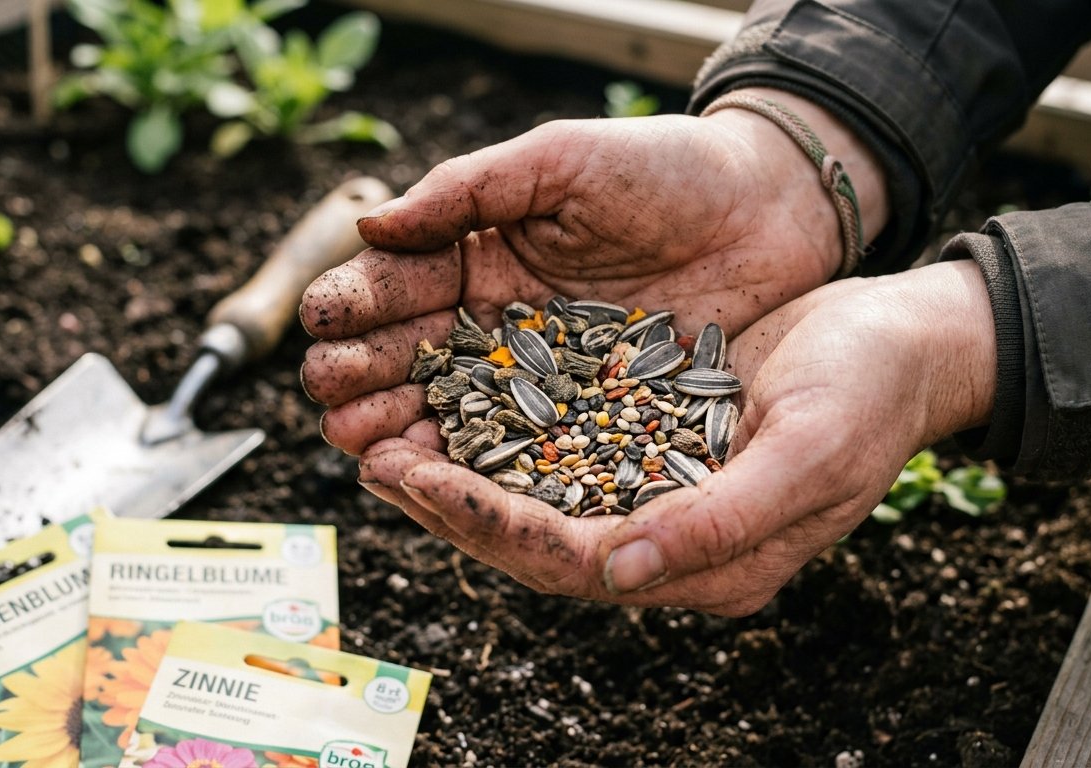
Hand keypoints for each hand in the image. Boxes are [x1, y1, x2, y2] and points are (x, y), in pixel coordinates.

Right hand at [300, 89, 887, 449]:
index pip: (394, 286)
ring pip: (453, 409)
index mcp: (475, 252)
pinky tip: (438, 474)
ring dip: (402, 430)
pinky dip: (477, 461)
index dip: (353, 307)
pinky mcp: (588, 413)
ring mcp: (540, 372)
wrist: (767, 209)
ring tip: (366, 447)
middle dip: (360, 378)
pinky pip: (523, 443)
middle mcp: (495, 318)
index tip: (323, 327)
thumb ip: (466, 188)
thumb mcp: (560, 160)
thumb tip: (369, 223)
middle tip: (332, 399)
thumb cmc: (664, 168)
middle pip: (408, 358)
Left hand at [353, 260, 996, 614]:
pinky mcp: (650, 444)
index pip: (574, 562)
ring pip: (539, 500)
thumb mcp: (809, 452)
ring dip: (465, 475)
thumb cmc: (869, 393)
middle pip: (537, 541)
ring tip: (392, 440)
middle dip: (453, 507)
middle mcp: (672, 543)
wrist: (902, 342)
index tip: (415, 478)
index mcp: (712, 564)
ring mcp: (659, 496)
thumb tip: (619, 574)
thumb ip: (720, 523)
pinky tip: (456, 404)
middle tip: (375, 462)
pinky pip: (561, 452)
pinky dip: (504, 435)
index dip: (488, 525)